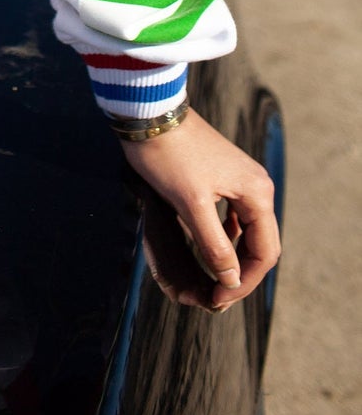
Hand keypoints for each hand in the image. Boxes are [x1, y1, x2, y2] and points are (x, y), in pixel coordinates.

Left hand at [119, 108, 280, 312]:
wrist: (149, 113)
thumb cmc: (168, 156)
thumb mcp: (191, 205)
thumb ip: (214, 246)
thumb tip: (231, 281)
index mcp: (256, 193)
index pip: (265, 252)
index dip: (244, 282)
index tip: (218, 301)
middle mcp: (255, 187)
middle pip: (259, 244)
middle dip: (239, 274)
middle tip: (215, 299)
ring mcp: (240, 181)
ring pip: (245, 232)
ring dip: (232, 259)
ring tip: (213, 282)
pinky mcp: (222, 178)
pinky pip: (232, 218)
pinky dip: (224, 239)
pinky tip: (210, 250)